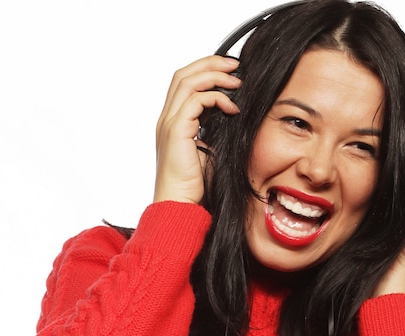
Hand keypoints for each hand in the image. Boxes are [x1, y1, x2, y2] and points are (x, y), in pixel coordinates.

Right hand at [153, 56, 240, 203]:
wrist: (180, 204)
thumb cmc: (194, 186)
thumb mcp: (209, 152)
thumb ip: (215, 132)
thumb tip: (234, 118)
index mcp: (173, 122)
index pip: (184, 84)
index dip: (205, 71)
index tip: (230, 73)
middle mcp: (167, 118)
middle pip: (183, 74)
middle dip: (210, 64)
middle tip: (235, 65)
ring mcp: (169, 123)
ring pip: (188, 82)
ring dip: (215, 76)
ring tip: (237, 81)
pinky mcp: (177, 131)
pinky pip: (196, 101)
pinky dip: (216, 98)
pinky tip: (232, 109)